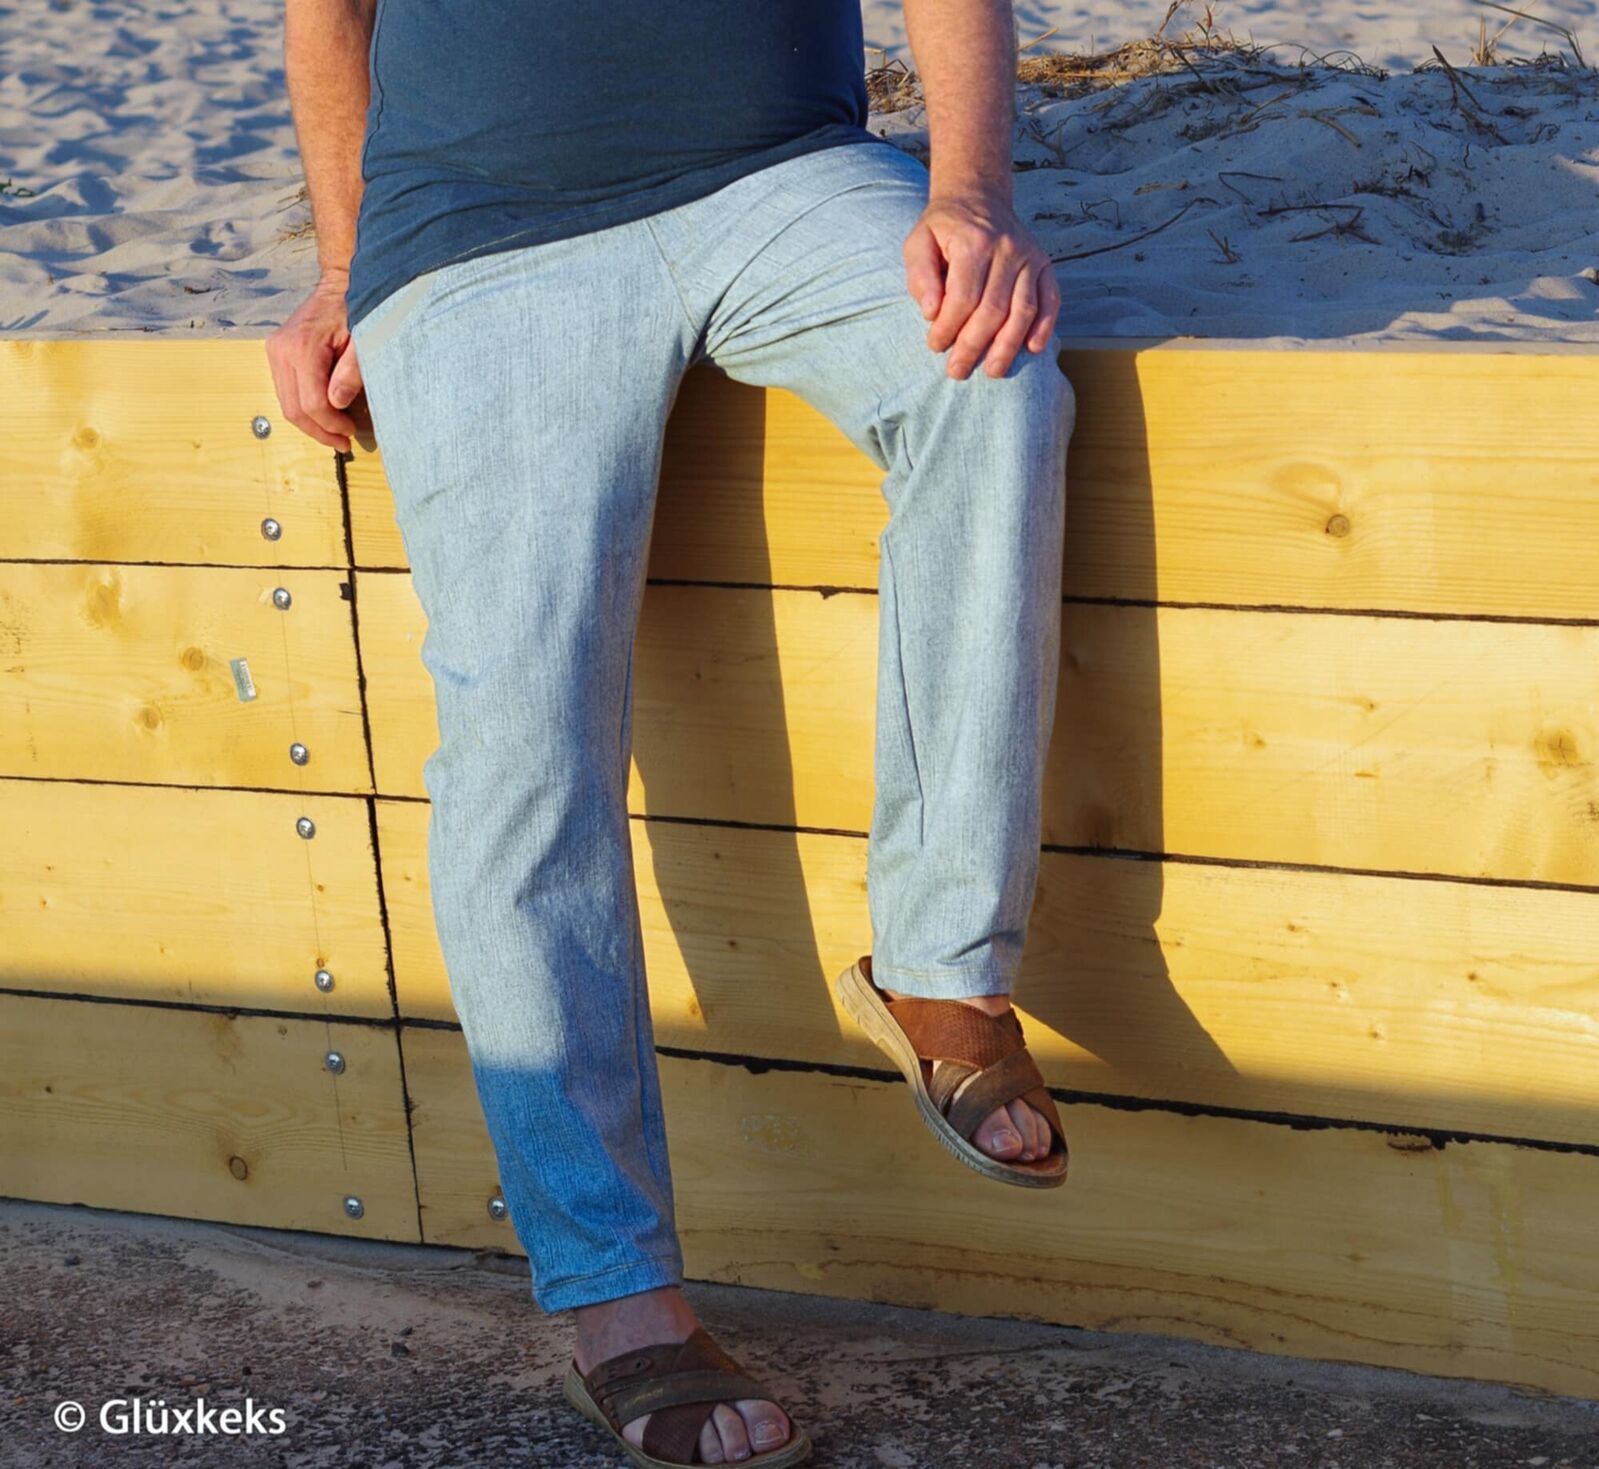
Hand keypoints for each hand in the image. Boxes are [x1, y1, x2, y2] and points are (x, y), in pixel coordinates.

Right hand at [265, 271, 366, 452]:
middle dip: (319, 432)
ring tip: (335, 433)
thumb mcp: (365, 341)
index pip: (312, 403)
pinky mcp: (276, 354)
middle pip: (293, 409)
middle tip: (343, 443)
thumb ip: (352, 372)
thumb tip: (337, 404)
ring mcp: (274, 352)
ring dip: (311, 425)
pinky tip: (324, 414)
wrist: (340, 286)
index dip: (331, 424)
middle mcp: (281, 351)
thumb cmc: (357, 311)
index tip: (350, 432)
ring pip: (286, 405)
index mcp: (302, 348)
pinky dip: (304, 409)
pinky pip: (286, 392)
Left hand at [902, 189, 1061, 380]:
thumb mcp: (918, 243)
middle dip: (974, 345)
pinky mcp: (1044, 264)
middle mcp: (1007, 248)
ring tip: (993, 371)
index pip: (962, 297)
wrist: (977, 198)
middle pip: (993, 309)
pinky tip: (1033, 349)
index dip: (949, 328)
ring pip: (1023, 309)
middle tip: (957, 370)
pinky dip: (1045, 326)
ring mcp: (1029, 256)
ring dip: (1008, 346)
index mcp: (973, 242)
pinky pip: (1050, 299)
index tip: (935, 346)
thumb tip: (932, 313)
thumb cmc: (943, 229)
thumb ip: (920, 276)